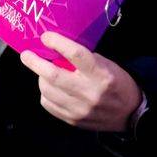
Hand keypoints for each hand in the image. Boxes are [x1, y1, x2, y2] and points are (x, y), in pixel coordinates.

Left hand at [20, 31, 142, 131]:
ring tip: (43, 72)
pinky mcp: (74, 120)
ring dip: (41, 78)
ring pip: (48, 91)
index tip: (45, 36)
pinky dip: (45, 94)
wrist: (130, 112)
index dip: (57, 42)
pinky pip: (49, 105)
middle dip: (35, 62)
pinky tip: (50, 88)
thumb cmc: (115, 81)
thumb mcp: (104, 63)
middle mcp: (89, 92)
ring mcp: (80, 109)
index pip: (75, 54)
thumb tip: (54, 48)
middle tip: (26, 55)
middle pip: (53, 75)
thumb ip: (81, 58)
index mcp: (100, 73)